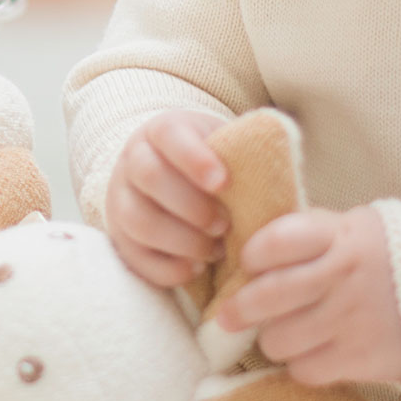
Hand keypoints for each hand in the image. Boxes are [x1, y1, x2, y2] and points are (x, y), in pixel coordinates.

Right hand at [106, 110, 229, 287]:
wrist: (172, 175)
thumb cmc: (212, 162)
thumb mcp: (225, 145)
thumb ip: (245, 153)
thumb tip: (281, 172)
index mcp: (161, 130)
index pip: (169, 134)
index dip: (194, 158)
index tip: (223, 183)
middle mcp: (133, 160)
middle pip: (150, 177)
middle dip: (191, 206)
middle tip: (224, 225)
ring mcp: (119, 200)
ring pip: (138, 221)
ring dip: (181, 241)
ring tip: (214, 251)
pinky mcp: (119, 237)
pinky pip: (134, 257)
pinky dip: (166, 269)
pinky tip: (196, 269)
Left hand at [216, 206, 400, 385]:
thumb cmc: (396, 258)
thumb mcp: (359, 229)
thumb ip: (314, 235)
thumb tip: (257, 254)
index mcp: (341, 236)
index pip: (276, 242)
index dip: (254, 255)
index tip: (250, 264)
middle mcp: (343, 275)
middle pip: (268, 295)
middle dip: (239, 308)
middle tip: (230, 315)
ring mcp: (351, 319)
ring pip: (279, 339)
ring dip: (274, 339)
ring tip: (286, 334)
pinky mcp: (360, 358)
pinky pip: (304, 370)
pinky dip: (302, 364)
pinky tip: (315, 353)